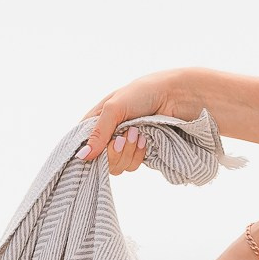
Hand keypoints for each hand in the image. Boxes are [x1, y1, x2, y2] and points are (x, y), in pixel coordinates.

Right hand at [79, 68, 202, 171]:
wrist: (176, 96)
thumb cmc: (144, 93)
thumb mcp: (115, 108)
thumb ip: (98, 133)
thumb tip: (82, 157)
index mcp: (96, 121)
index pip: (83, 146)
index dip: (91, 150)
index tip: (106, 142)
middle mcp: (107, 134)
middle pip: (100, 161)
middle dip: (114, 151)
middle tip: (125, 135)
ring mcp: (123, 144)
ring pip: (116, 166)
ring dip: (128, 152)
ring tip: (139, 133)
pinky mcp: (138, 152)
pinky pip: (131, 166)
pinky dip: (139, 155)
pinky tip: (146, 139)